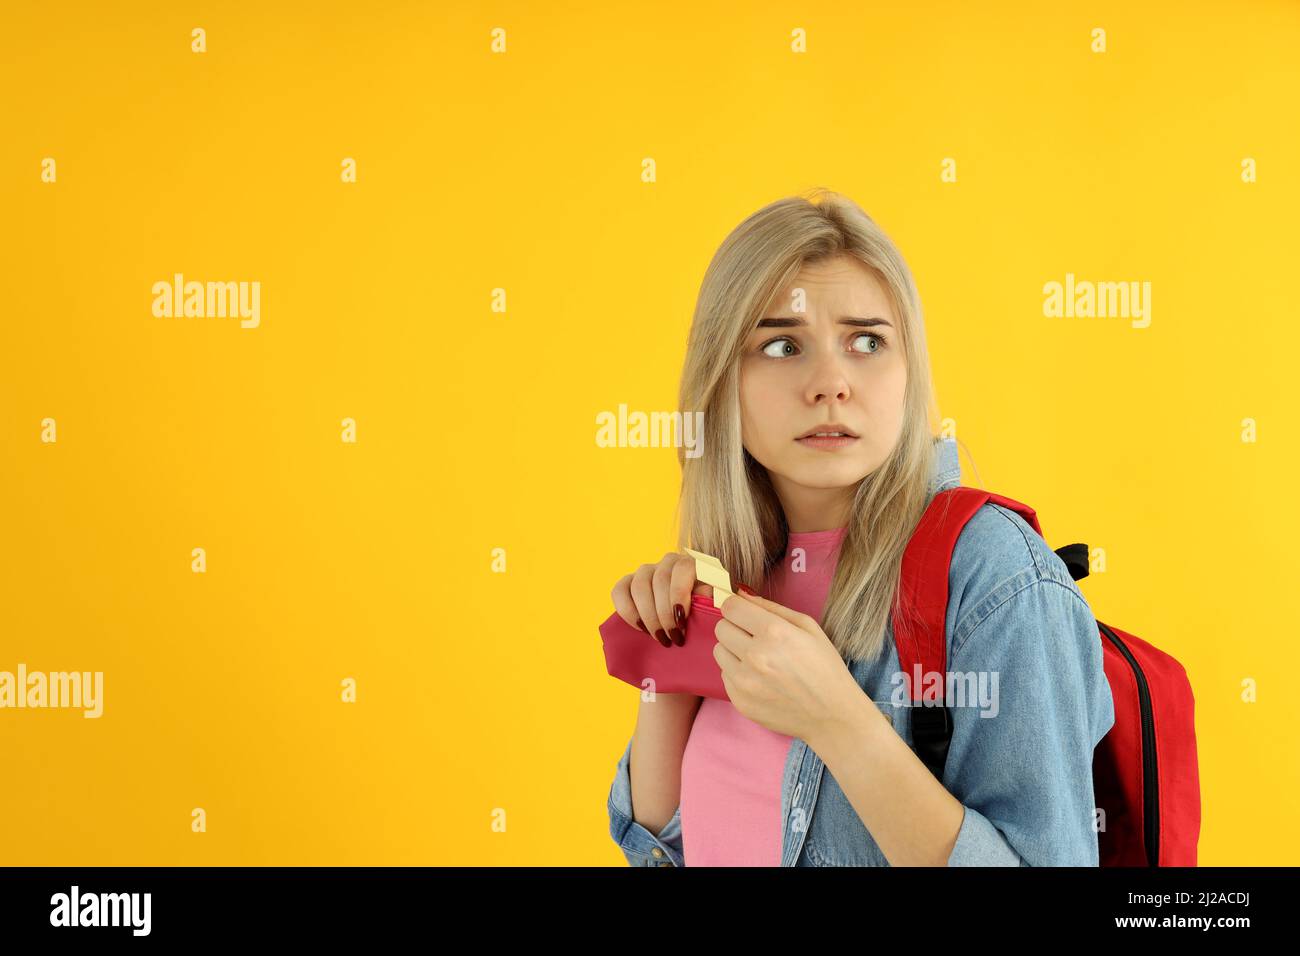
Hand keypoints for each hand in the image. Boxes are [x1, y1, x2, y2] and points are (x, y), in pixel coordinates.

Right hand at [610, 552, 716, 648]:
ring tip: (660, 637)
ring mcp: (646, 570)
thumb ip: (714, 599)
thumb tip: (706, 598)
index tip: (681, 622)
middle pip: (660, 580)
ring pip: (639, 586)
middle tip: (672, 638)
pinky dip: (628, 612)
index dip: (679, 594)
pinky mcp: (628, 582)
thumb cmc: (705, 612)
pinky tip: (641, 628)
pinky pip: (619, 591)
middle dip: (664, 613)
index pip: (682, 568)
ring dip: (648, 616)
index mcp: (691, 563)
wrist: (690, 619)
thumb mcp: (716, 605)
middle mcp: (667, 562)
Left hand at [712, 590, 866, 743]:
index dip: (736, 607)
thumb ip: (771, 607)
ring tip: (757, 658)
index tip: (744, 613)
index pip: (730, 607)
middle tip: (754, 637)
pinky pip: (724, 675)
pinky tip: (760, 678)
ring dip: (733, 650)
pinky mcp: (739, 701)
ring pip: (718, 651)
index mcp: (774, 632)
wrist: (831, 714)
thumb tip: (740, 594)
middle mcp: (754, 656)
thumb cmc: (824, 667)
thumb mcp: (808, 627)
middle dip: (735, 627)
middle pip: (721, 627)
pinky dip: (737, 673)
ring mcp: (744, 681)